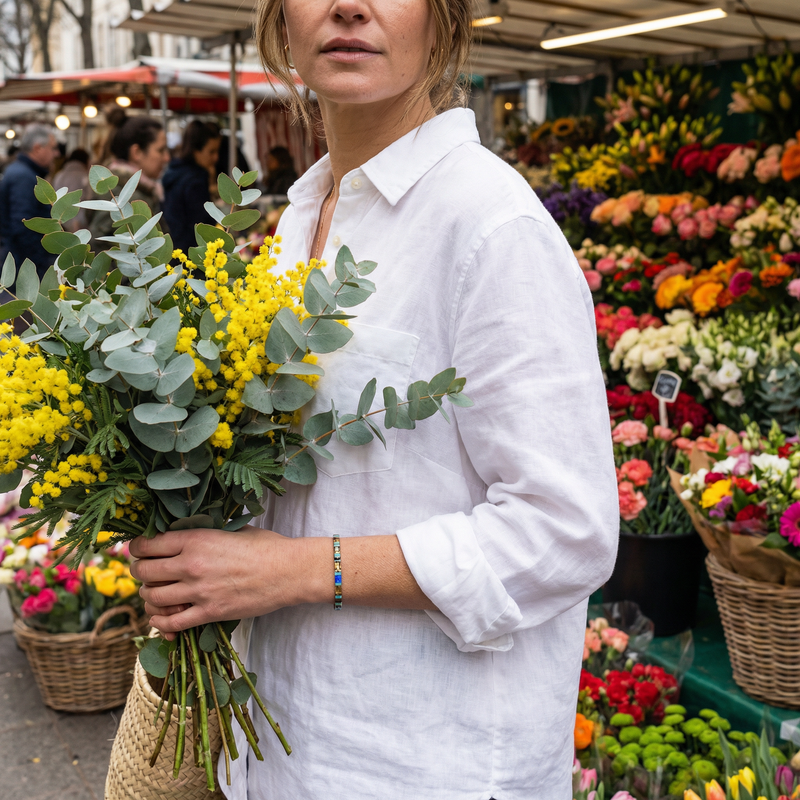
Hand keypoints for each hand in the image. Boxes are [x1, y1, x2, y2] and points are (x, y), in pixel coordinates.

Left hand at [129, 526, 328, 634]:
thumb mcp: (232, 530)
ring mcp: (199, 591)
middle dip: (139, 570)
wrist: (289, 571)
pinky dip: (159, 622)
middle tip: (144, 571)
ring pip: (153, 597)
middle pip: (144, 570)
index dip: (137, 547)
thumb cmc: (266, 546)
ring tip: (155, 592)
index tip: (138, 549)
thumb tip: (186, 533)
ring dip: (149, 595)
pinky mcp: (209, 612)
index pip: (148, 544)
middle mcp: (191, 564)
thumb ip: (205, 533)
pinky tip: (160, 617)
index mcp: (196, 539)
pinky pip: (171, 622)